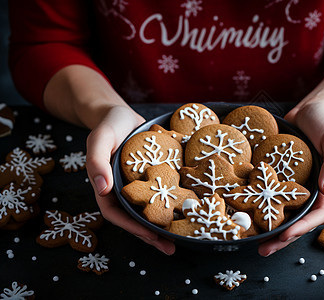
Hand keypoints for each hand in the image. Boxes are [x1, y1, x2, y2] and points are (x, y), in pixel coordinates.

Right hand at [85, 105, 175, 254]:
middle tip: (170, 248)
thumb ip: (96, 162)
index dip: (132, 227)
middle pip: (135, 218)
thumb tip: (100, 189)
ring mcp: (139, 185)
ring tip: (181, 237)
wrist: (122, 114)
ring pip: (150, 209)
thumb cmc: (108, 125)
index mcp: (107, 187)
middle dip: (151, 235)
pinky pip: (162, 193)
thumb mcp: (99, 139)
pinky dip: (172, 202)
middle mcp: (123, 190)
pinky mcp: (153, 177)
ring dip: (163, 224)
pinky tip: (187, 209)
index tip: (150, 236)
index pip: (117, 214)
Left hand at [258, 100, 323, 255]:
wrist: (309, 110)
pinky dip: (259, 207)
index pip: (317, 215)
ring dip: (269, 229)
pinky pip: (270, 196)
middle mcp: (309, 191)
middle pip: (298, 221)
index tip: (285, 235)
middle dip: (282, 238)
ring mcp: (293, 187)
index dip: (302, 228)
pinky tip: (244, 215)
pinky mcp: (278, 179)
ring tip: (252, 242)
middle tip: (263, 250)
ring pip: (282, 213)